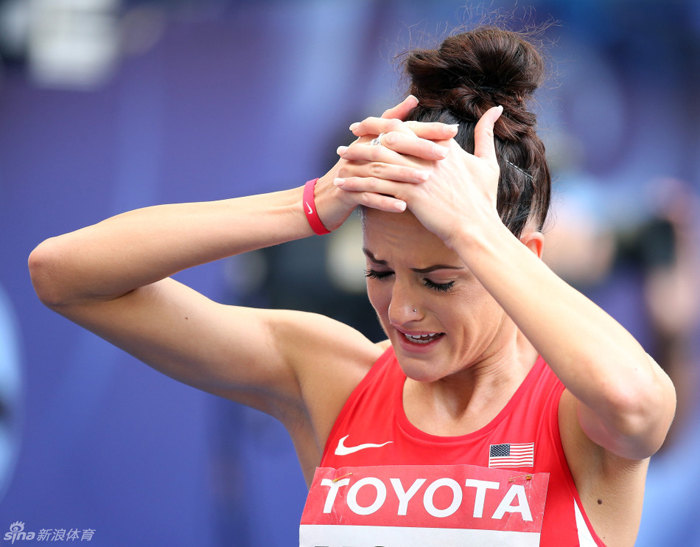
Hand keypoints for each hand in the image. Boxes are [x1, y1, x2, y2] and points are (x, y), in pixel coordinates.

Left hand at [333, 106, 503, 247]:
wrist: (477, 229)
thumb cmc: (483, 200)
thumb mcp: (488, 162)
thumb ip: (487, 133)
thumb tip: (496, 109)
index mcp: (444, 145)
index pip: (411, 126)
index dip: (388, 122)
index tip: (373, 123)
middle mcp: (429, 155)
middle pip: (390, 136)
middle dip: (367, 133)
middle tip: (350, 132)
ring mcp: (420, 174)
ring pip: (380, 158)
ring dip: (357, 157)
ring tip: (340, 156)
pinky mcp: (411, 194)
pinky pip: (378, 185)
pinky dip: (358, 183)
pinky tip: (344, 183)